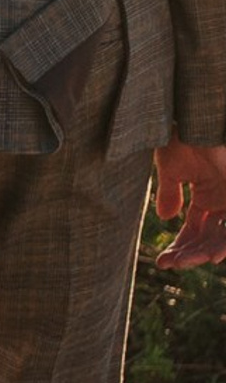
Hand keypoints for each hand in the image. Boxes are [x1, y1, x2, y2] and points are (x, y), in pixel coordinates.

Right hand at [152, 141, 225, 269]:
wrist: (194, 118)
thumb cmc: (182, 136)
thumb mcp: (171, 169)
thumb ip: (170, 194)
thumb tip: (166, 218)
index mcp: (207, 194)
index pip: (194, 230)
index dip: (180, 248)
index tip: (162, 261)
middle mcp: (222, 200)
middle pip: (208, 238)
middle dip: (190, 254)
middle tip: (170, 264)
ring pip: (223, 237)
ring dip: (206, 253)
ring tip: (189, 262)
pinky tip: (213, 255)